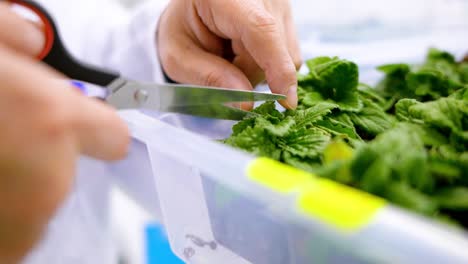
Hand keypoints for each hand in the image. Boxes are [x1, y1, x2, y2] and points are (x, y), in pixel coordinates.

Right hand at [0, 4, 128, 262]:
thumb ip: (12, 35)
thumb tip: (30, 38)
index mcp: (50, 118)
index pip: (113, 135)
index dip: (99, 125)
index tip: (89, 123)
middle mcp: (48, 176)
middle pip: (71, 165)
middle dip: (45, 150)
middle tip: (5, 130)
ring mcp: (25, 217)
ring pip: (44, 196)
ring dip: (21, 180)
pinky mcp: (4, 247)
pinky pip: (18, 225)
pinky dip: (2, 208)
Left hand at [158, 0, 301, 108]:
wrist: (192, 7)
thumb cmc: (182, 28)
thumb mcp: (179, 57)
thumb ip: (209, 78)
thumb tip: (247, 103)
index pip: (261, 30)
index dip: (277, 67)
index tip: (286, 101)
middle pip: (272, 53)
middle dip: (247, 76)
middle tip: (219, 68)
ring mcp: (278, 3)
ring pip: (285, 56)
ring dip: (258, 70)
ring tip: (231, 56)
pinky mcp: (286, 14)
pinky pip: (289, 53)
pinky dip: (267, 64)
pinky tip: (245, 52)